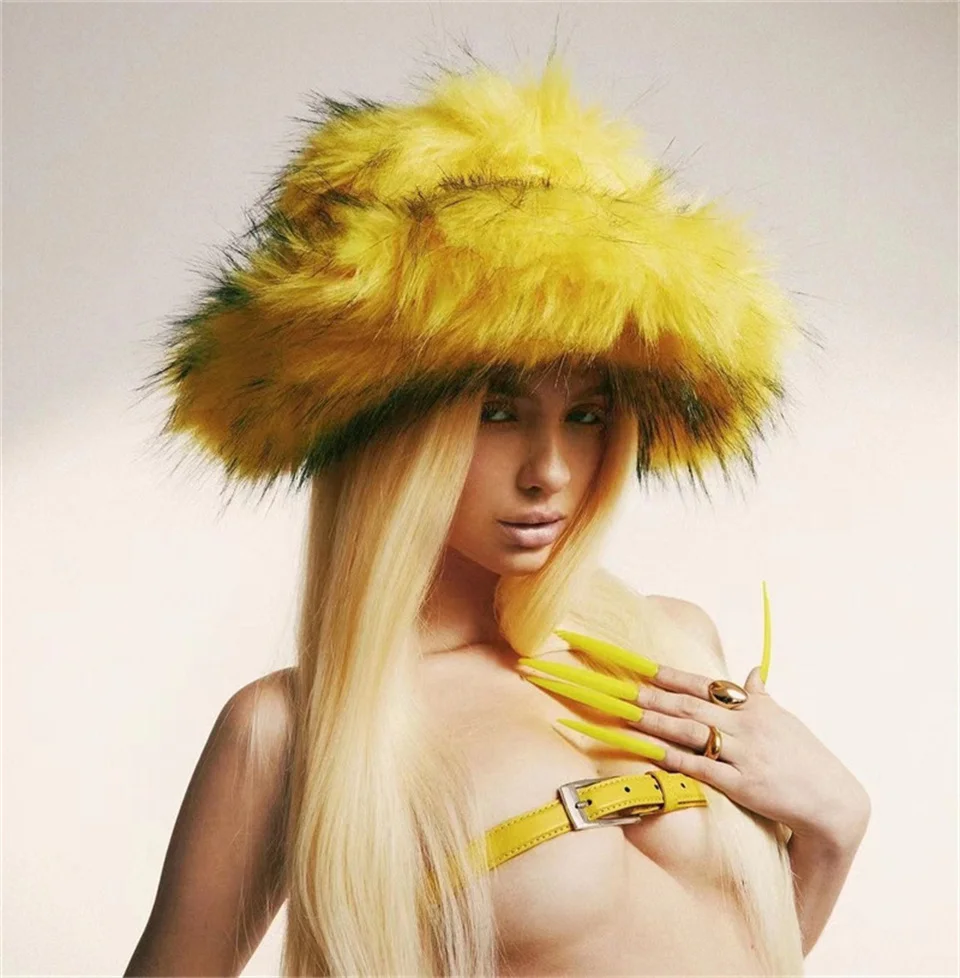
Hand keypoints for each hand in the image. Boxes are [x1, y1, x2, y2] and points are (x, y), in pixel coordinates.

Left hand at [517, 628, 869, 845]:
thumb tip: (750, 672)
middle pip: (683, 703)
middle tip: (608, 684)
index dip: (662, 673)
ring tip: (615, 711)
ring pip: (686, 730)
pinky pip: (698, 767)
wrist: (835, 801)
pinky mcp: (741, 785)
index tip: (631, 662)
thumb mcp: (783, 720)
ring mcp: (741, 753)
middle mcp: (743, 723)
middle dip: (642, 694)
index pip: (697, 682)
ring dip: (648, 720)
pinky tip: (644, 750)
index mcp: (749, 704)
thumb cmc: (805, 757)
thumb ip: (760, 696)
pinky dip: (669, 757)